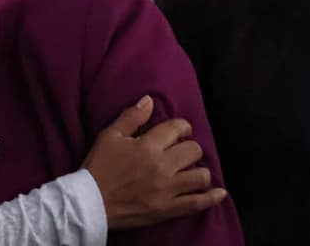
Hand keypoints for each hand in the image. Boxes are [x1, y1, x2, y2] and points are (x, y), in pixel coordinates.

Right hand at [82, 96, 226, 229]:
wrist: (90, 203)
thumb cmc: (98, 167)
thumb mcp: (109, 136)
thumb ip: (131, 117)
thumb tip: (149, 100)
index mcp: (148, 145)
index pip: (177, 128)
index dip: (182, 127)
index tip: (179, 130)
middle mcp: (162, 166)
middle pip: (193, 151)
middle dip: (190, 147)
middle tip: (182, 151)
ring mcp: (167, 189)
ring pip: (200, 176)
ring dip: (200, 171)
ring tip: (192, 170)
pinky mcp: (168, 209)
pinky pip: (197, 203)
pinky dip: (212, 198)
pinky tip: (220, 193)